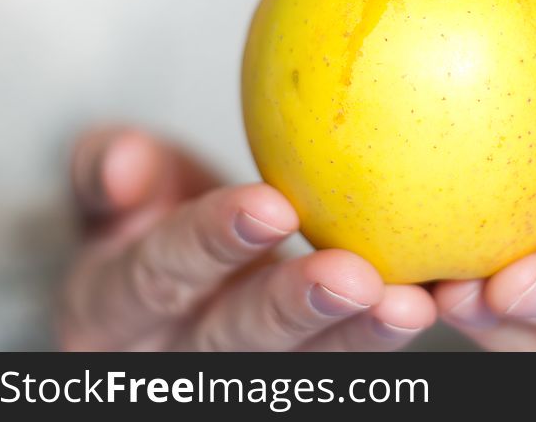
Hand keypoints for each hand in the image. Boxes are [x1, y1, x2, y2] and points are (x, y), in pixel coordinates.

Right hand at [58, 127, 434, 350]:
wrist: (160, 280)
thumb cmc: (143, 218)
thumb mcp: (109, 189)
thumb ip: (105, 170)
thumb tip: (123, 159)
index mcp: (113, 303)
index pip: (160, 271)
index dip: (211, 241)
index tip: (271, 206)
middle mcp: (170, 353)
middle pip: (233, 337)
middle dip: (295, 309)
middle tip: (359, 279)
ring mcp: (231, 372)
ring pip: (296, 365)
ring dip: (355, 338)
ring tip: (411, 307)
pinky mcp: (285, 375)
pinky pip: (333, 367)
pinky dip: (378, 344)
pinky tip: (431, 308)